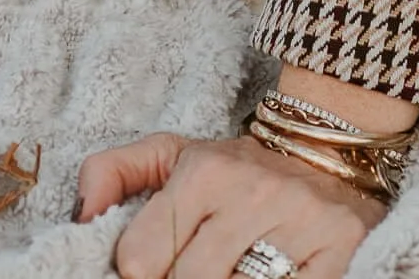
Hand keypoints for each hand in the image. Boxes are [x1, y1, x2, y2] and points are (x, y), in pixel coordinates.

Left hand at [74, 132, 382, 276]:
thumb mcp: (176, 155)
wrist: (329, 151)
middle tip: (196, 272)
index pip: (143, 257)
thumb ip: (115, 172)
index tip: (155, 270)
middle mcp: (253, 188)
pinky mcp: (339, 247)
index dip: (140, 276)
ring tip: (232, 272)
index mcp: (206, 168)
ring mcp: (300, 219)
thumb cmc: (237, 169)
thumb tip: (79, 216)